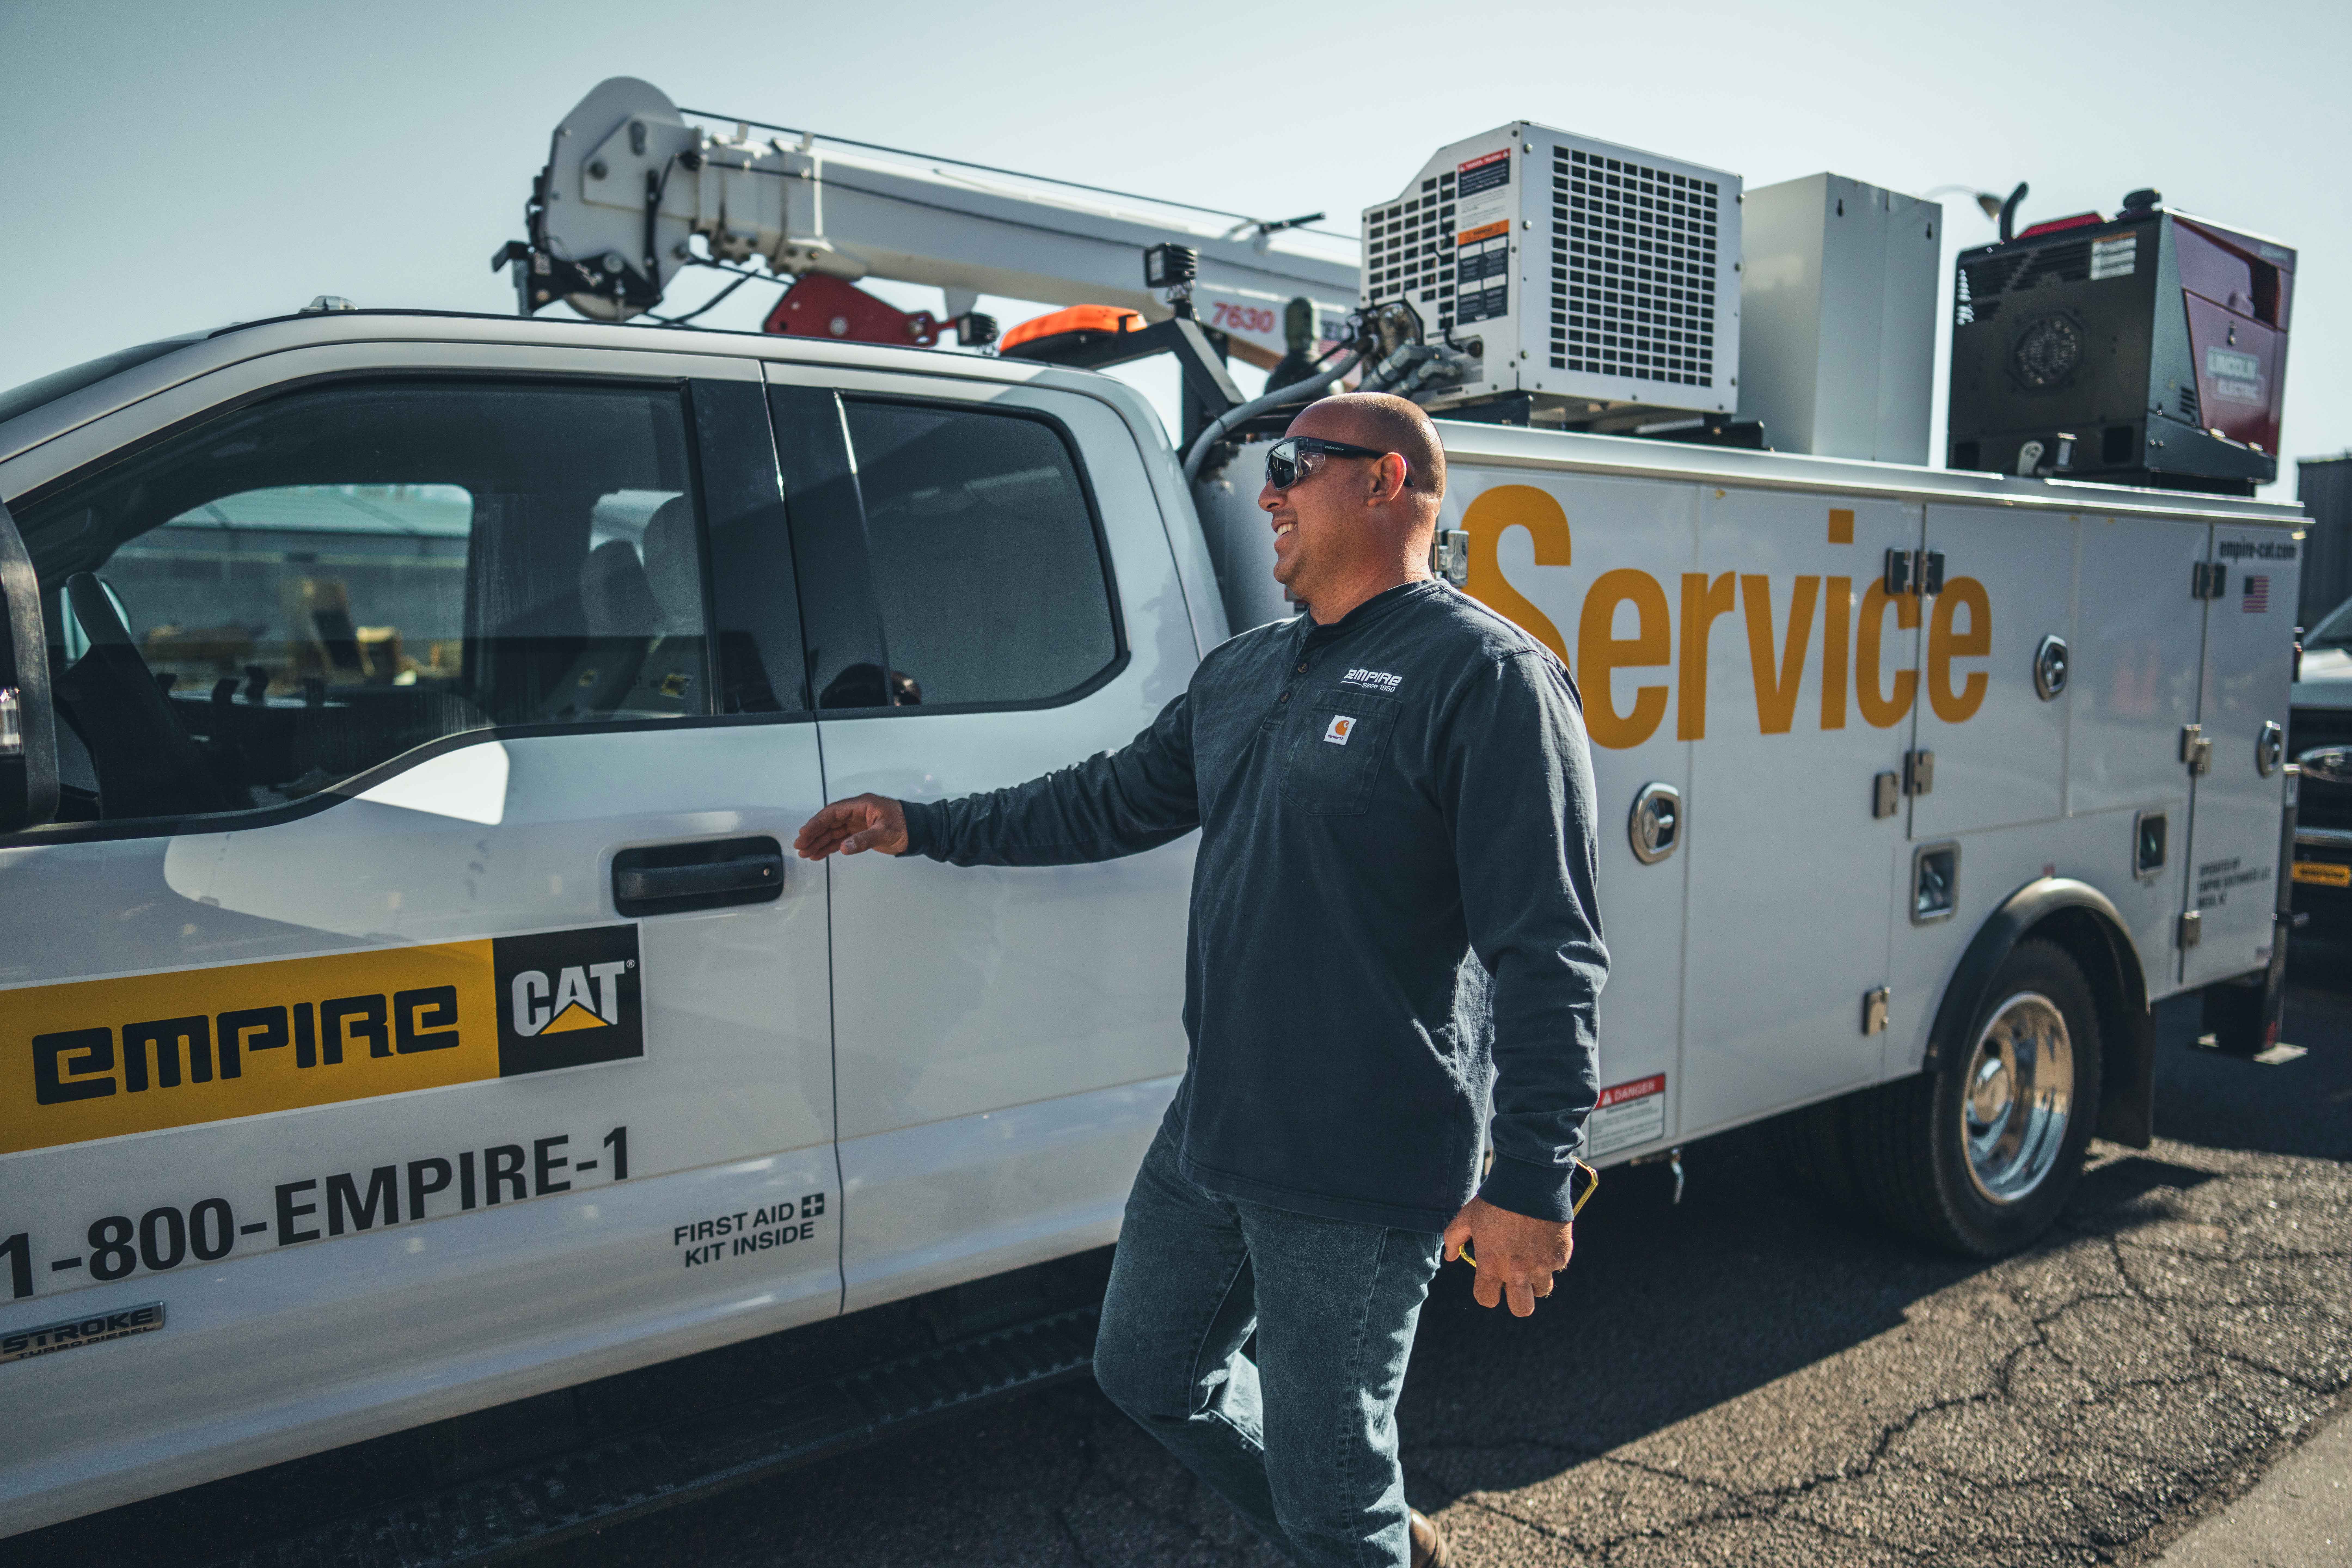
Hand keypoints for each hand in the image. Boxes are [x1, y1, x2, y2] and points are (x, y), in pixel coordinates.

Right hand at [793, 793, 909, 858]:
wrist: (920, 830)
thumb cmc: (906, 826)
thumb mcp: (886, 832)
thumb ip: (864, 840)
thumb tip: (843, 847)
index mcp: (861, 805)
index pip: (833, 812)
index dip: (817, 823)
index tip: (804, 834)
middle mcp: (856, 812)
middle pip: (829, 822)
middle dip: (814, 834)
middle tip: (800, 847)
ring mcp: (857, 823)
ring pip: (833, 832)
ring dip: (819, 842)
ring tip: (806, 854)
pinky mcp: (860, 833)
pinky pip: (841, 839)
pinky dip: (830, 847)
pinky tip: (819, 854)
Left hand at [1442, 1197, 1572, 1317]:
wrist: (1530, 1183)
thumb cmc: (1494, 1200)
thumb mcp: (1466, 1217)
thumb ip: (1454, 1238)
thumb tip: (1450, 1256)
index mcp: (1490, 1265)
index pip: (1487, 1300)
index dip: (1488, 1294)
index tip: (1491, 1283)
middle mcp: (1517, 1272)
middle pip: (1521, 1309)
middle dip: (1518, 1299)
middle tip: (1516, 1281)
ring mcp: (1541, 1266)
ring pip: (1541, 1290)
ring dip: (1536, 1278)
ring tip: (1531, 1257)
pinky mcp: (1560, 1256)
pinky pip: (1556, 1268)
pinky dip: (1550, 1259)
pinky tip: (1543, 1241)